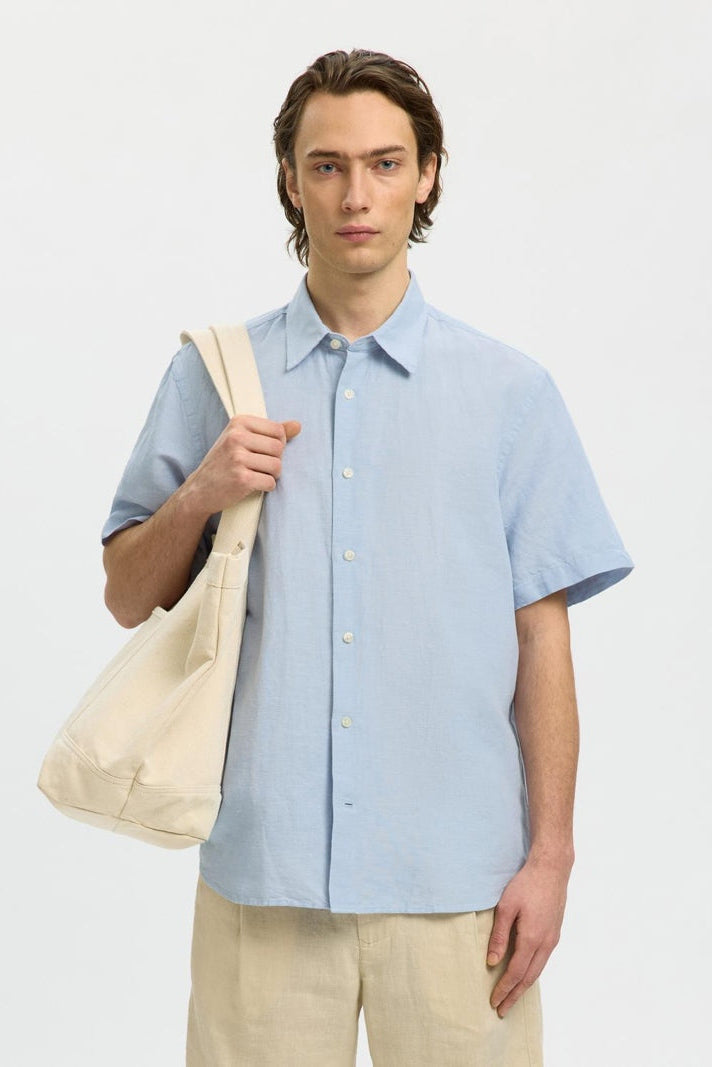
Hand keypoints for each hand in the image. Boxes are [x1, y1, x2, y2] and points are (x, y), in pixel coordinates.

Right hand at [187, 415, 300, 515]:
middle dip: (274, 460)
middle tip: (258, 466)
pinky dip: (266, 487)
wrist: (199, 489)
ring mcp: (238, 458)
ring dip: (271, 475)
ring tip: (255, 475)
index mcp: (238, 423)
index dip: (277, 444)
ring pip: (277, 466)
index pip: (278, 430)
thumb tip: (298, 425)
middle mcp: (237, 437)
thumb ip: (270, 431)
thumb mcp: (241, 439)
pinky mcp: (242, 479)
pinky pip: (270, 482)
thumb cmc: (224, 462)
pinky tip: (252, 485)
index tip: (263, 452)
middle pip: (279, 448)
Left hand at [487, 852, 571, 1017]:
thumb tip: (491, 962)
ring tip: (513, 997)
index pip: (515, 973)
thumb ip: (499, 936)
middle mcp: (545, 944)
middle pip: (528, 978)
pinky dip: (533, 973)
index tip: (494, 1002)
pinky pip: (543, 960)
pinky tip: (525, 975)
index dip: (504, 989)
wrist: (551, 870)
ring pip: (538, 971)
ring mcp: (552, 939)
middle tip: (502, 1010)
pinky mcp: (555, 933)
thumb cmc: (525, 885)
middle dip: (515, 995)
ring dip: (524, 986)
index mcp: (531, 938)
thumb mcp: (506, 907)